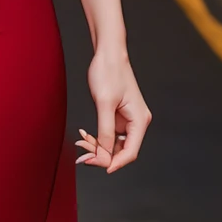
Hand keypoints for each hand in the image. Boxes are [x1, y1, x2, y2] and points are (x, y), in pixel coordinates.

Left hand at [76, 49, 150, 173]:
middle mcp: (137, 122)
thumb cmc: (109, 72)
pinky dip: (97, 138)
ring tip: (82, 142)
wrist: (107, 54)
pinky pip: (109, 135)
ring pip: (113, 145)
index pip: (130, 152)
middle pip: (121, 151)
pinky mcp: (118, 117)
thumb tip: (104, 154)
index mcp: (139, 120)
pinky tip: (85, 136)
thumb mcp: (104, 103)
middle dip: (101, 155)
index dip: (114, 163)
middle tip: (82, 155)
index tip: (98, 167)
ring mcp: (127, 120)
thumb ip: (105, 131)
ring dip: (97, 147)